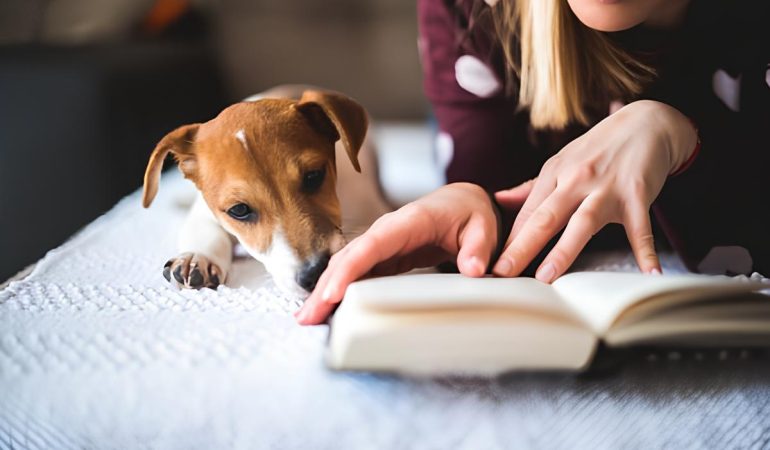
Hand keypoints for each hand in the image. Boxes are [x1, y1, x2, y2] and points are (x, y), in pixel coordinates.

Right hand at [295, 182, 500, 324]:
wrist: (462, 203)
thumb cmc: (471, 214)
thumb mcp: (483, 228)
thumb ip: (479, 248)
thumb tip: (472, 270)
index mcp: (409, 222)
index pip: (373, 245)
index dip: (351, 269)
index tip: (333, 294)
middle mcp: (387, 231)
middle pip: (350, 258)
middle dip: (326, 287)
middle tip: (308, 317)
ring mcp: (381, 244)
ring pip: (346, 266)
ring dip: (325, 291)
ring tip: (307, 319)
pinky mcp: (381, 257)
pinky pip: (356, 273)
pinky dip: (339, 290)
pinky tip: (327, 310)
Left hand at [492, 100, 697, 281]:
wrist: (646, 123)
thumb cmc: (599, 149)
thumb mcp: (562, 162)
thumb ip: (532, 188)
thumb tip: (498, 200)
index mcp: (555, 173)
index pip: (527, 213)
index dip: (510, 240)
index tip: (493, 265)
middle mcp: (577, 180)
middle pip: (545, 217)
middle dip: (522, 246)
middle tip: (503, 272)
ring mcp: (607, 188)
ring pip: (582, 222)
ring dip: (564, 250)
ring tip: (547, 276)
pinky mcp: (638, 194)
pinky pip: (640, 229)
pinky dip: (645, 251)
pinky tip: (648, 273)